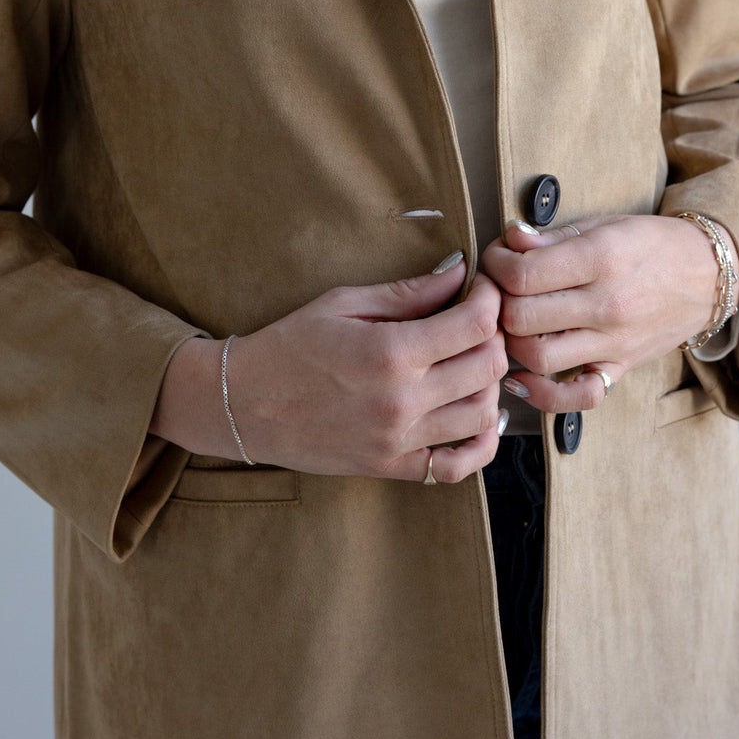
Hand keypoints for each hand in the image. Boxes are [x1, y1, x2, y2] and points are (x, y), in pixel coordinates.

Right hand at [153, 255, 506, 482]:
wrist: (243, 404)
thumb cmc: (289, 346)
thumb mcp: (344, 303)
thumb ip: (408, 292)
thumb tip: (458, 271)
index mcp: (390, 353)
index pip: (475, 324)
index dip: (490, 299)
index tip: (483, 288)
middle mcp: (402, 401)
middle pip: (489, 367)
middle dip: (495, 336)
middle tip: (478, 321)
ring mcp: (400, 440)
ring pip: (483, 415)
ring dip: (489, 384)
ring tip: (470, 362)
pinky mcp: (392, 467)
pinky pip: (459, 465)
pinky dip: (479, 442)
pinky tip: (472, 415)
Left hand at [480, 215, 738, 413]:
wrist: (708, 274)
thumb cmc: (650, 243)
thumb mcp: (603, 225)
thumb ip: (552, 237)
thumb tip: (509, 240)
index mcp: (599, 259)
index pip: (522, 275)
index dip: (495, 266)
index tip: (496, 258)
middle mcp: (607, 305)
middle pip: (521, 318)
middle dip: (496, 302)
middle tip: (496, 289)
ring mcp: (614, 343)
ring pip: (538, 359)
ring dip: (511, 343)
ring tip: (509, 324)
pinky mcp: (620, 368)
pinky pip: (577, 397)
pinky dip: (543, 395)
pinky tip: (523, 377)